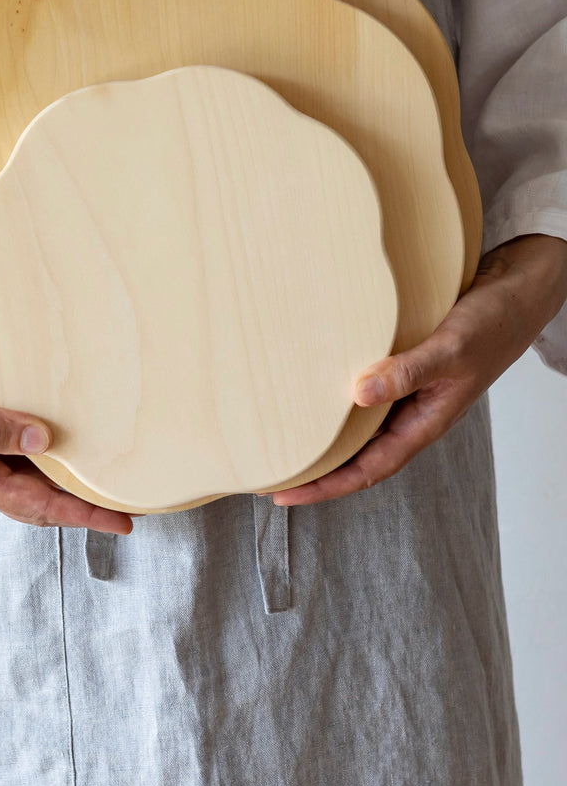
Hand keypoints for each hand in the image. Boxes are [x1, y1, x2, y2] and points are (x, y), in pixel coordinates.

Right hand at [0, 278, 132, 534]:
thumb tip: (42, 442)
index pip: (35, 505)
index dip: (80, 514)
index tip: (122, 519)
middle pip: (39, 495)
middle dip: (82, 503)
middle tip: (130, 501)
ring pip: (31, 471)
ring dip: (68, 475)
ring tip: (109, 473)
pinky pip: (19, 442)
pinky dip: (47, 444)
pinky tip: (67, 433)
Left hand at [270, 233, 566, 506]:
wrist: (517, 291)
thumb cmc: (492, 323)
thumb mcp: (450, 348)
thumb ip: (407, 372)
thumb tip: (358, 394)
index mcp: (425, 421)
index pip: (367, 468)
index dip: (326, 485)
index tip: (285, 494)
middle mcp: (412, 411)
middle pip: (357, 452)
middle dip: (315, 466)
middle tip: (266, 468)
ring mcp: (408, 389)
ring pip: (358, 421)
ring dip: (323, 430)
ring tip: (278, 432)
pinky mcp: (403, 363)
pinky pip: (365, 388)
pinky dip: (337, 393)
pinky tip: (310, 383)